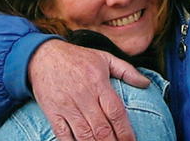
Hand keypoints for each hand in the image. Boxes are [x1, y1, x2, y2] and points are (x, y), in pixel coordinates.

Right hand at [28, 39, 149, 140]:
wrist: (43, 56)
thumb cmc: (77, 58)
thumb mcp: (104, 58)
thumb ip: (127, 71)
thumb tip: (146, 83)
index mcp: (98, 82)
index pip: (115, 111)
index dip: (125, 130)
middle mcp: (83, 95)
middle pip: (101, 128)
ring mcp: (67, 105)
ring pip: (84, 135)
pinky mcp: (52, 112)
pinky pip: (63, 135)